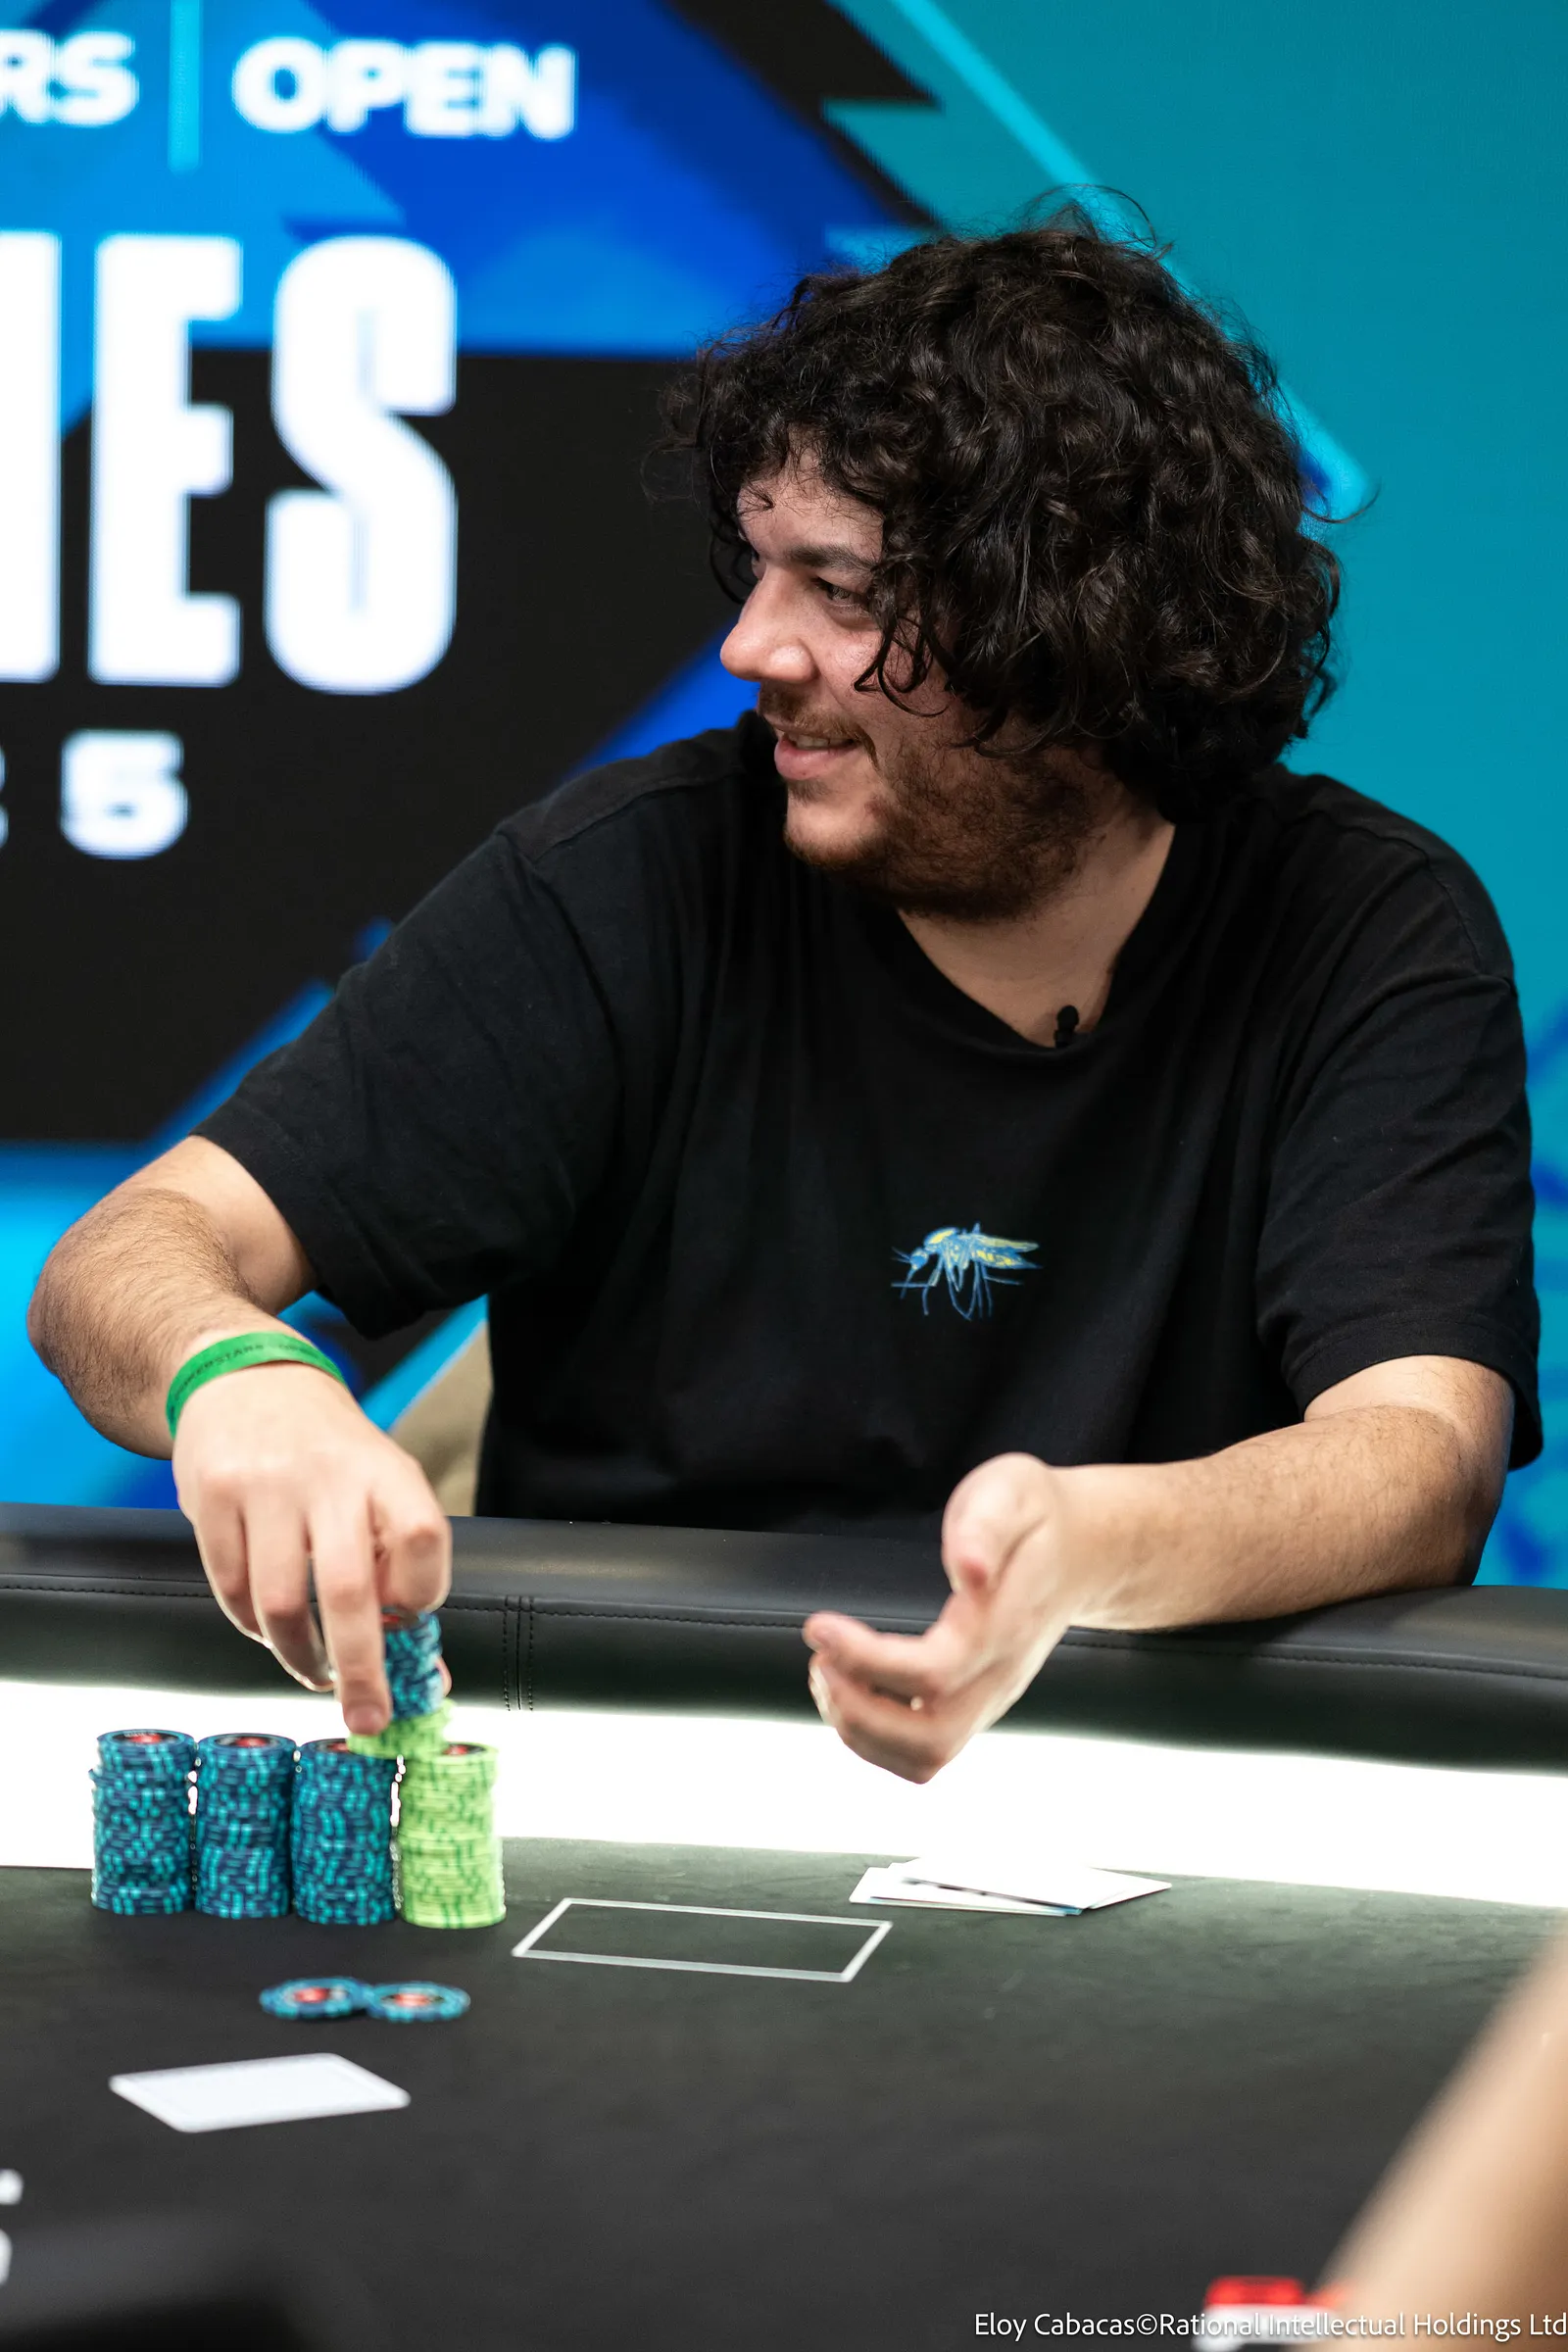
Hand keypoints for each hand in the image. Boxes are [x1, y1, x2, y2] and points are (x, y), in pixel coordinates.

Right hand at [172, 1363, 450, 1732]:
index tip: (412, 1622)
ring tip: (313, 1672)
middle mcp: (328, 1476)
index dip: (423, 1591)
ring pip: (280, 1604)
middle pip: (348, 1590)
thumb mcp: (380, 1481)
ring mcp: (265, 1486)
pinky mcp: (212, 1498)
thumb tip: (422, 1673)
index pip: (424, 1537)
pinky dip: (253, 1627)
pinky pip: (232, 1591)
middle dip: (360, 1669)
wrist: (246, 1380)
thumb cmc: (329, 1452)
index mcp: (385, 1470)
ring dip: (299, 1657)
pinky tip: (269, 1626)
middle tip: (369, 1718)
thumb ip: (400, 1562)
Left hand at [802, 1453, 1085, 1782]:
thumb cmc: (1035, 1518)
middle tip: (821, 1657)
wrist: (1082, 1550)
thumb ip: (984, 1528)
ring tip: (828, 1674)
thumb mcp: (1010, 1493)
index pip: (933, 1672)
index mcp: (1003, 1625)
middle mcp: (1000, 1676)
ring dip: (860, 1729)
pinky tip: (850, 1691)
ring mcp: (990, 1698)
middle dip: (857, 1710)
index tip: (819, 1626)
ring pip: (925, 1756)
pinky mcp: (976, 1705)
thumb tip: (968, 1570)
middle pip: (929, 1738)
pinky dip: (875, 1737)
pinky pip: (925, 1751)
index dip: (867, 1660)